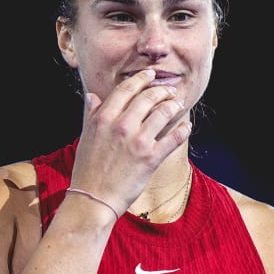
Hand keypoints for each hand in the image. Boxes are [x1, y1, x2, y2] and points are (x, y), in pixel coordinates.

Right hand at [69, 69, 190, 213]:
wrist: (93, 198)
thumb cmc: (87, 169)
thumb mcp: (86, 137)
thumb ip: (92, 114)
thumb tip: (92, 96)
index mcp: (103, 118)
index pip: (126, 89)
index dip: (141, 79)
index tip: (150, 75)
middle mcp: (121, 125)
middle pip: (148, 97)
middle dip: (162, 90)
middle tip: (169, 90)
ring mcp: (137, 141)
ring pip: (163, 113)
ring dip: (174, 106)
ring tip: (178, 104)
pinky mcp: (151, 158)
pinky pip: (174, 138)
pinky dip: (183, 129)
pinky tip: (187, 126)